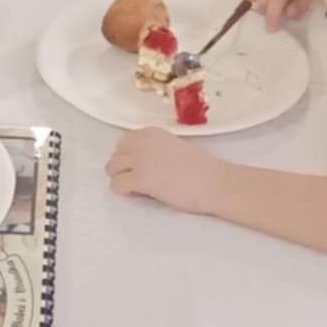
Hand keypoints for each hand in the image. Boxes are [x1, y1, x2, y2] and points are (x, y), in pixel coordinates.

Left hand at [106, 127, 222, 215]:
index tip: (140, 167)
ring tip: (140, 187)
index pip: (123, 142)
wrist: (214, 182)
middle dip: (123, 168)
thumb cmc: (201, 170)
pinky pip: (117, 185)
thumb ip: (152, 149)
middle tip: (139, 179)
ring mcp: (141, 160)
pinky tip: (141, 193)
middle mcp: (143, 142)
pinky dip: (125, 191)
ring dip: (122, 179)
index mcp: (152, 132)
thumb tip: (137, 161)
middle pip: (115, 155)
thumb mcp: (172, 147)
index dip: (129, 157)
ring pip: (112, 169)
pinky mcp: (141, 178)